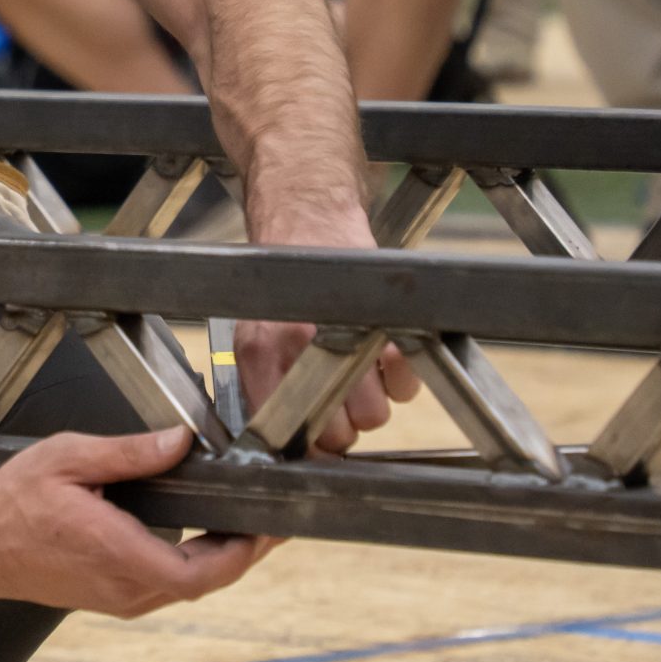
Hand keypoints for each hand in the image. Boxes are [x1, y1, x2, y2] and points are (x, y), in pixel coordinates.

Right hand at [0, 428, 280, 615]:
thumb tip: (181, 441)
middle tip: (269, 519)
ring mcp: (118, 598)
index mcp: (120, 555)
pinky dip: (193, 564)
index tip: (269, 527)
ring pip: (187, 586)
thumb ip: (132, 452)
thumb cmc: (13, 502)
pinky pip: (165, 585)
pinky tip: (199, 536)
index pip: (204, 572)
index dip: (245, 553)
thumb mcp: (72, 458)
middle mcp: (125, 587)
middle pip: (206, 582)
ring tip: (242, 522)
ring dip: (220, 560)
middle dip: (243, 551)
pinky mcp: (110, 596)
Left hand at [235, 201, 418, 453]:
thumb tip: (291, 445)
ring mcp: (345, 337)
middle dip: (343, 426)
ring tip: (360, 366)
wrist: (308, 213)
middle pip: (337, 436)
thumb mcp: (255, 332)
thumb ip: (266, 384)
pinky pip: (405, 384)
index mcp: (258, 356)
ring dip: (374, 401)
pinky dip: (401, 376)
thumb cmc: (285, 278)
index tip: (319, 448)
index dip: (307, 448)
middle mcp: (297, 348)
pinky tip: (382, 350)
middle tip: (341, 397)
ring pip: (374, 417)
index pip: (284, 435)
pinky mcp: (385, 326)